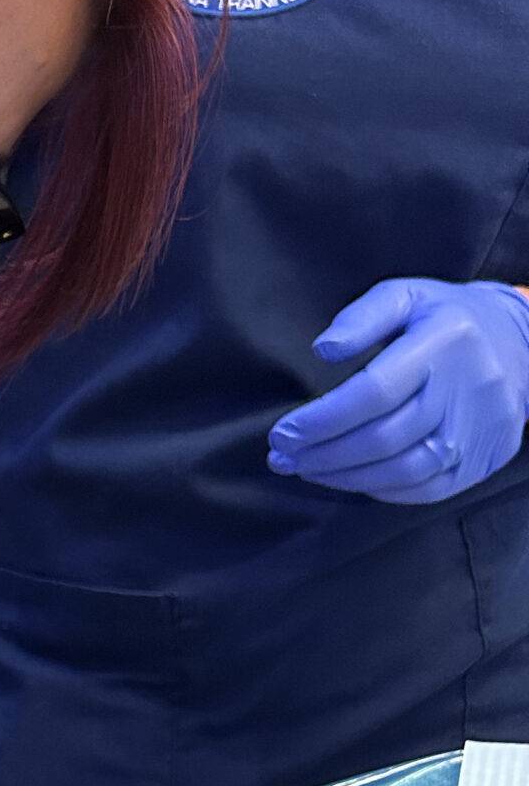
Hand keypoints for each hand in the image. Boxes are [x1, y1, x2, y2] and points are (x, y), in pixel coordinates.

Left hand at [269, 280, 528, 504]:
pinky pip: (427, 489)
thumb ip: (362, 317)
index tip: (282, 433)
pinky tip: (350, 479)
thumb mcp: (406, 295)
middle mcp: (467, 390)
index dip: (322, 420)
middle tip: (281, 458)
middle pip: (383, 438)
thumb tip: (323, 350)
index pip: (373, 393)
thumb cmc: (447, 318)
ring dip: (344, 478)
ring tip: (306, 470)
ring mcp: (480, 430)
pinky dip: (382, 490)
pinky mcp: (484, 458)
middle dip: (322, 454)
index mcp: (444, 343)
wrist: (524, 341)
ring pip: (403, 470)